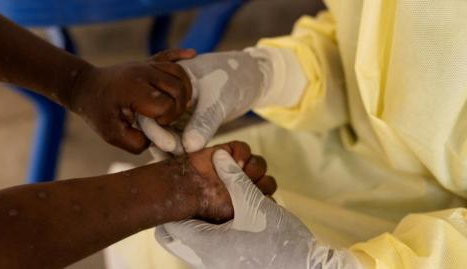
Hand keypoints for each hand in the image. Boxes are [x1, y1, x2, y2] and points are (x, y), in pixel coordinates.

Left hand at [67, 49, 194, 153]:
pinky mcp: (147, 62)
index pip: (167, 104)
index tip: (157, 124)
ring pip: (179, 73)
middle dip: (179, 107)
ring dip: (186, 89)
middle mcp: (143, 74)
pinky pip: (168, 55)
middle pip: (178, 88)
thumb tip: (157, 140)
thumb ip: (136, 143)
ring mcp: (146, 66)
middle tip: (168, 117)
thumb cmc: (98, 112)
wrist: (84, 86)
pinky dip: (181, 55)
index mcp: (134, 90)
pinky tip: (192, 54)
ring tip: (182, 104)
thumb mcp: (112, 135)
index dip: (168, 118)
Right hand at [141, 48, 305, 153]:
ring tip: (180, 164)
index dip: (156, 129)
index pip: (149, 108)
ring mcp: (172, 109)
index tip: (170, 146)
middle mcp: (163, 95)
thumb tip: (189, 147)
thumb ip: (204, 122)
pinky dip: (179, 148)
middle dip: (161, 142)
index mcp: (164, 81)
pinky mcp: (183, 121)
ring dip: (169, 148)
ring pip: (164, 133)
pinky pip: (176, 137)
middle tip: (175, 158)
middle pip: (152, 123)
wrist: (247, 77)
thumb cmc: (231, 79)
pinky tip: (186, 161)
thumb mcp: (218, 99)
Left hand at [156, 150, 361, 268]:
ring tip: (218, 200)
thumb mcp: (254, 203)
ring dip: (204, 216)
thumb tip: (219, 156)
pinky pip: (210, 242)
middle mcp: (204, 256)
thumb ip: (234, 178)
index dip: (174, 203)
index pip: (167, 226)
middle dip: (188, 209)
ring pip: (195, 235)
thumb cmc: (278, 240)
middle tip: (200, 192)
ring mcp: (215, 261)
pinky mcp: (228, 261)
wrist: (303, 268)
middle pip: (178, 231)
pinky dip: (216, 225)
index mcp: (204, 243)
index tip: (184, 186)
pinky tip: (233, 213)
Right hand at [182, 141, 276, 222]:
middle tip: (247, 187)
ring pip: (259, 164)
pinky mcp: (229, 152)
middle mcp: (244, 186)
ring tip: (240, 173)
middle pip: (268, 181)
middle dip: (261, 183)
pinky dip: (242, 153)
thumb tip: (272, 201)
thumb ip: (255, 204)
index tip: (257, 199)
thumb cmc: (209, 204)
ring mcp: (237, 168)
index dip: (266, 197)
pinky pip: (245, 149)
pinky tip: (234, 161)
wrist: (187, 187)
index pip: (269, 199)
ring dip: (253, 168)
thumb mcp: (235, 209)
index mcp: (246, 203)